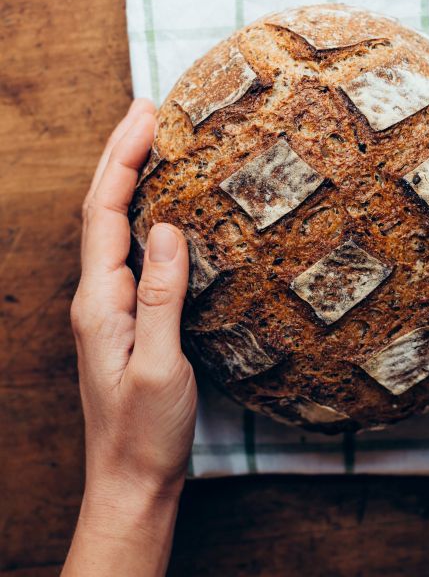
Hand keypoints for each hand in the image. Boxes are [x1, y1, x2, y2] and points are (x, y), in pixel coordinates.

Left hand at [63, 99, 196, 576]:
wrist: (131, 477)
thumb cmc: (145, 431)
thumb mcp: (161, 366)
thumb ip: (163, 297)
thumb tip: (170, 230)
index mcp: (101, 303)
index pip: (106, 214)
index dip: (122, 160)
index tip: (146, 117)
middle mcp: (98, 297)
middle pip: (102, 210)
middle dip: (120, 155)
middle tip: (147, 110)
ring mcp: (110, 306)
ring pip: (113, 227)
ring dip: (128, 179)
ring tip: (151, 142)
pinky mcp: (128, 316)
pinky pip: (130, 251)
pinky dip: (141, 213)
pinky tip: (161, 207)